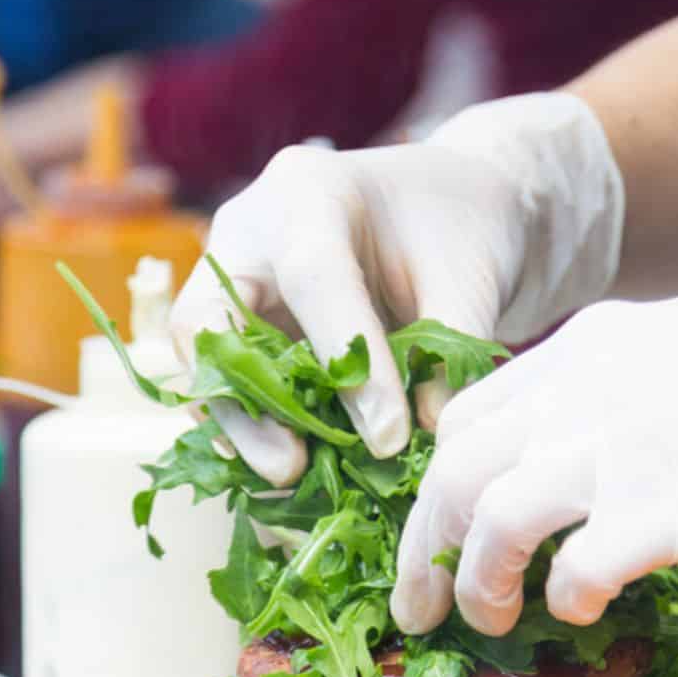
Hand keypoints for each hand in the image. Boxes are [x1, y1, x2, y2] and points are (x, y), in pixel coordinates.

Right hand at [169, 92, 623, 484]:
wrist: (450, 211)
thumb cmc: (462, 232)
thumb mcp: (471, 280)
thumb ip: (448, 349)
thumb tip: (424, 436)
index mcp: (312, 193)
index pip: (316, 280)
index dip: (348, 364)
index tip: (388, 437)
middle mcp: (251, 234)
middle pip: (212, 320)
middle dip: (248, 403)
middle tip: (290, 468)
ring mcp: (235, 281)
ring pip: (206, 361)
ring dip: (242, 427)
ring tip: (290, 482)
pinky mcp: (240, 326)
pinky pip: (227, 384)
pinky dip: (254, 429)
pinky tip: (292, 472)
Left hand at [391, 225, 677, 635]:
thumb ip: (625, 391)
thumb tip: (593, 464)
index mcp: (588, 344)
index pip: (468, 415)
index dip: (441, 485)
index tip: (445, 535)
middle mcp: (583, 388)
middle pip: (451, 471)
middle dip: (423, 550)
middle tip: (426, 607)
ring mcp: (620, 445)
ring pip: (486, 518)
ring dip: (477, 582)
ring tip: (492, 623)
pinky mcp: (669, 506)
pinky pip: (571, 571)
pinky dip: (564, 601)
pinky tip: (589, 612)